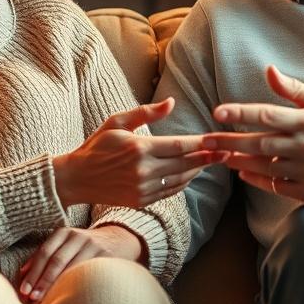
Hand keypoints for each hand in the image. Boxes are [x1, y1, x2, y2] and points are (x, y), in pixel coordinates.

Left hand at [15, 225, 141, 303]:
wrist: (117, 239)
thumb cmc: (81, 248)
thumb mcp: (63, 245)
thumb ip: (43, 257)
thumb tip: (21, 275)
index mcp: (64, 233)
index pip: (45, 252)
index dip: (33, 272)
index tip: (24, 291)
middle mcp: (78, 236)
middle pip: (57, 260)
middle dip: (43, 282)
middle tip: (33, 300)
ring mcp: (94, 246)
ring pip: (73, 268)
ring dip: (59, 287)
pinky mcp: (107, 257)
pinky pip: (90, 274)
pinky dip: (79, 286)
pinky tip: (72, 297)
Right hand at [53, 98, 225, 207]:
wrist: (76, 179)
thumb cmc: (97, 145)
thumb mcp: (117, 121)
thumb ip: (146, 112)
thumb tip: (171, 103)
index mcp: (139, 148)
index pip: (179, 146)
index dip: (201, 143)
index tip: (218, 139)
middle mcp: (143, 170)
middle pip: (185, 164)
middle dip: (208, 157)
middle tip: (227, 151)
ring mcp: (143, 188)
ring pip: (180, 179)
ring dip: (198, 170)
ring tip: (213, 161)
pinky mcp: (141, 201)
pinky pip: (170, 191)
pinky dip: (183, 182)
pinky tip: (190, 173)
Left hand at [203, 65, 303, 201]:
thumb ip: (292, 88)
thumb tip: (269, 70)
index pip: (268, 115)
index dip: (241, 113)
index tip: (218, 112)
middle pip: (260, 143)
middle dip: (230, 140)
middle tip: (206, 139)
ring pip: (264, 166)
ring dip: (238, 160)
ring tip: (219, 155)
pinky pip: (275, 186)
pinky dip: (256, 179)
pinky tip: (242, 172)